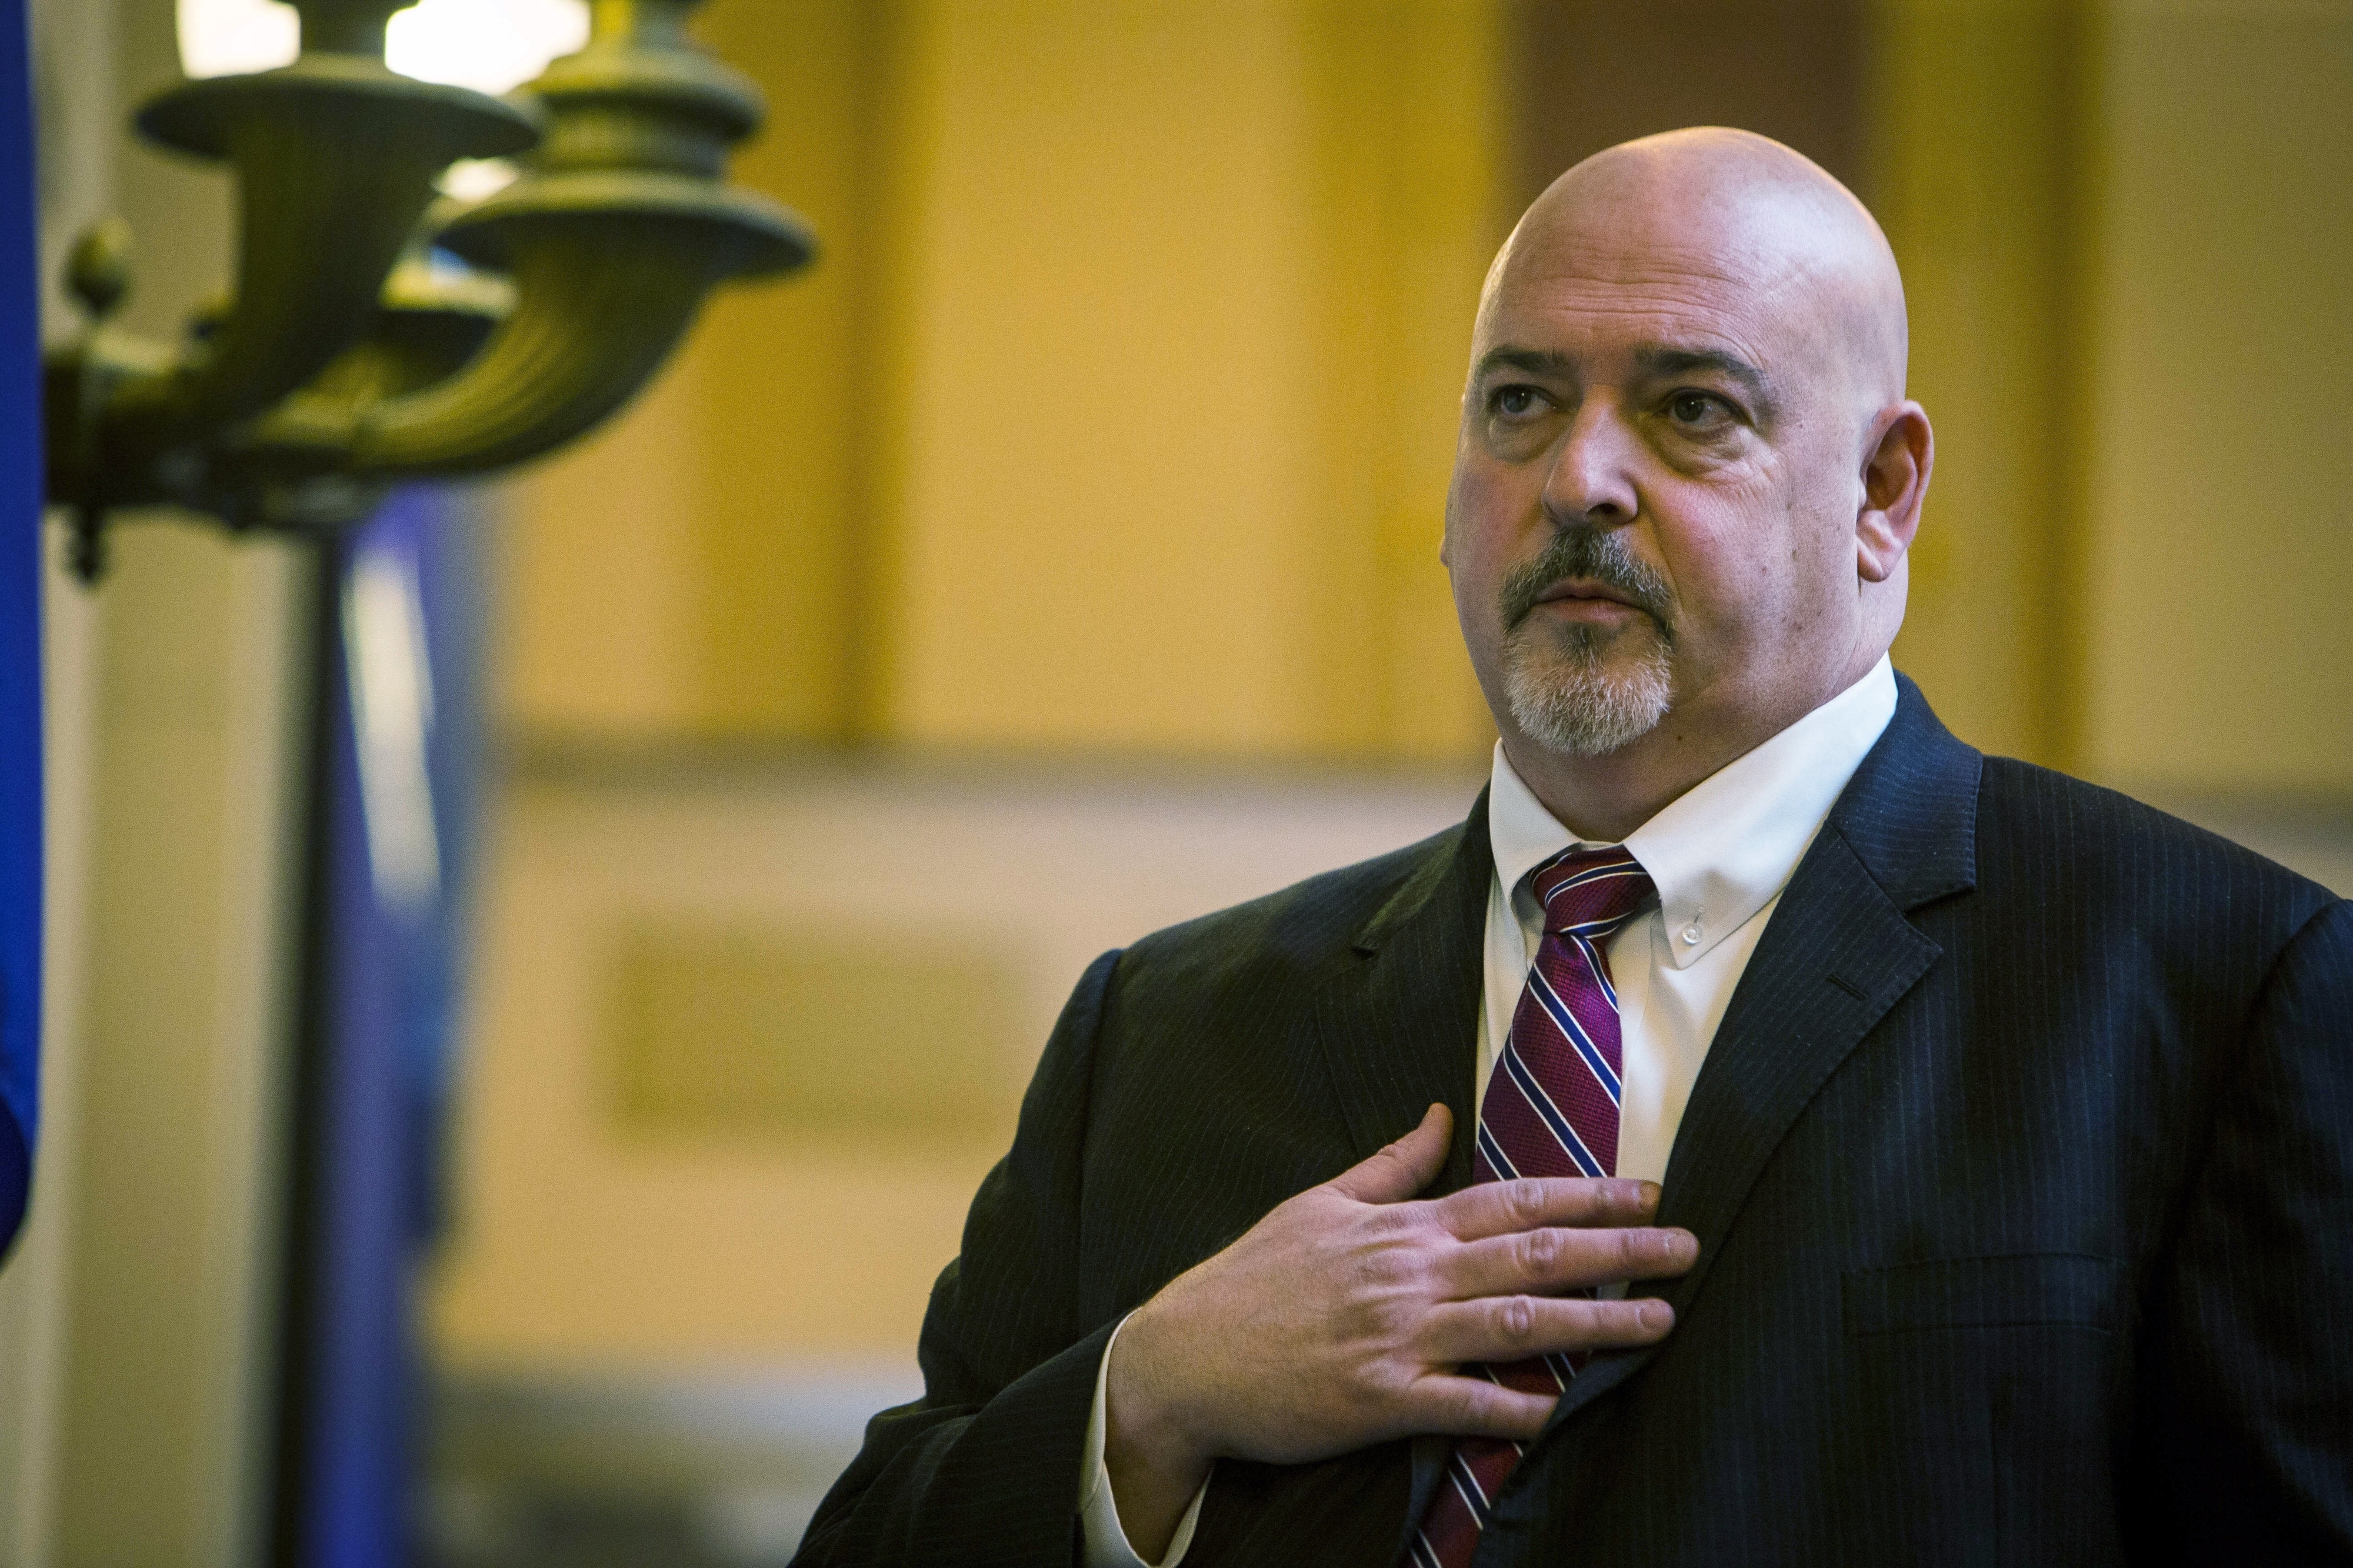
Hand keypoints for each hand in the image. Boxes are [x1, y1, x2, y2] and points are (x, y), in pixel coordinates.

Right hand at [1102, 1103, 1697, 1555]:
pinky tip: (1560, 1410)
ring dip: (1594, 1322)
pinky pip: (1459, 1403)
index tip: (1648, 1192)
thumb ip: (1390, 1164)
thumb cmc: (1252, 1278)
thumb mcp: (1318, 1202)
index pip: (1513, 1199)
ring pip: (1515, 1323)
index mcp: (1402, 1227)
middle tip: (1687, 1249)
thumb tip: (1439, 1112)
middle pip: (1533, 1255)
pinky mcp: (1378, 1399)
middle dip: (1618, 1250)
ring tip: (1658, 1321)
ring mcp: (1397, 1337)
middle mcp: (1410, 1275)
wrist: (1184, 1356)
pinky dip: (1512, 1407)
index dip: (1587, 1193)